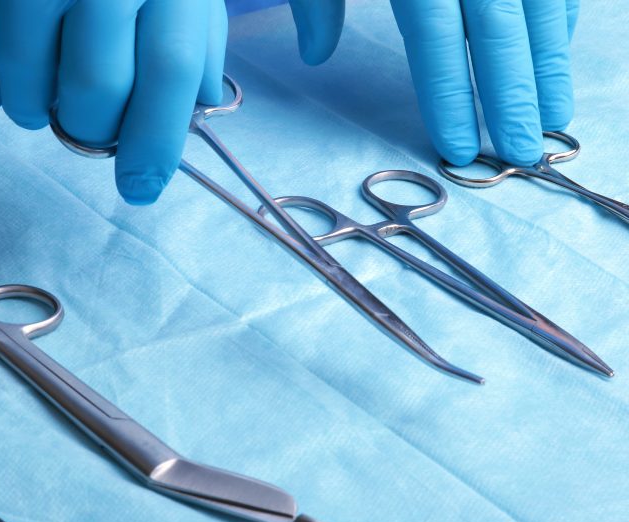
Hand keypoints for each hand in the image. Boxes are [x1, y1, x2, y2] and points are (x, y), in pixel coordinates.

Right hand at [0, 0, 226, 203]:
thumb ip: (208, 38)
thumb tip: (204, 104)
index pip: (170, 71)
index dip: (155, 142)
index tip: (140, 188)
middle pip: (97, 82)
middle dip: (91, 130)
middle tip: (87, 132)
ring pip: (28, 67)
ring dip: (32, 111)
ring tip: (39, 111)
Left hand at [289, 0, 577, 167]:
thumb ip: (315, 1)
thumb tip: (314, 56)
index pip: (435, 39)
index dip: (451, 97)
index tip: (460, 148)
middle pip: (500, 29)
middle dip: (516, 96)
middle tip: (524, 152)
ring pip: (541, 3)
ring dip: (551, 63)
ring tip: (555, 118)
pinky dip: (559, 15)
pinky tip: (554, 51)